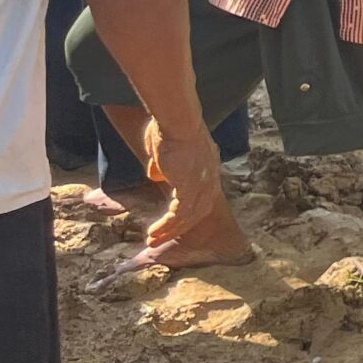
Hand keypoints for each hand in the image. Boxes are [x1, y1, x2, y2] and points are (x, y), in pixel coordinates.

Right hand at [139, 115, 226, 249]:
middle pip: (198, 210)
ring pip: (189, 217)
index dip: (188, 210)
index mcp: (207, 166)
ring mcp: (203, 184)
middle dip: (179, 226)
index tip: (173, 220)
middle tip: (161, 237)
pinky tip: (154, 232)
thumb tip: (156, 174)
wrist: (177, 122)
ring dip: (170, 230)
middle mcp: (209, 177)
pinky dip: (167, 226)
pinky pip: (180, 215)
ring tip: (152, 240)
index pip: (202, 195)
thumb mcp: (164, 150)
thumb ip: (162, 164)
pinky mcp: (192, 188)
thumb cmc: (169, 129)